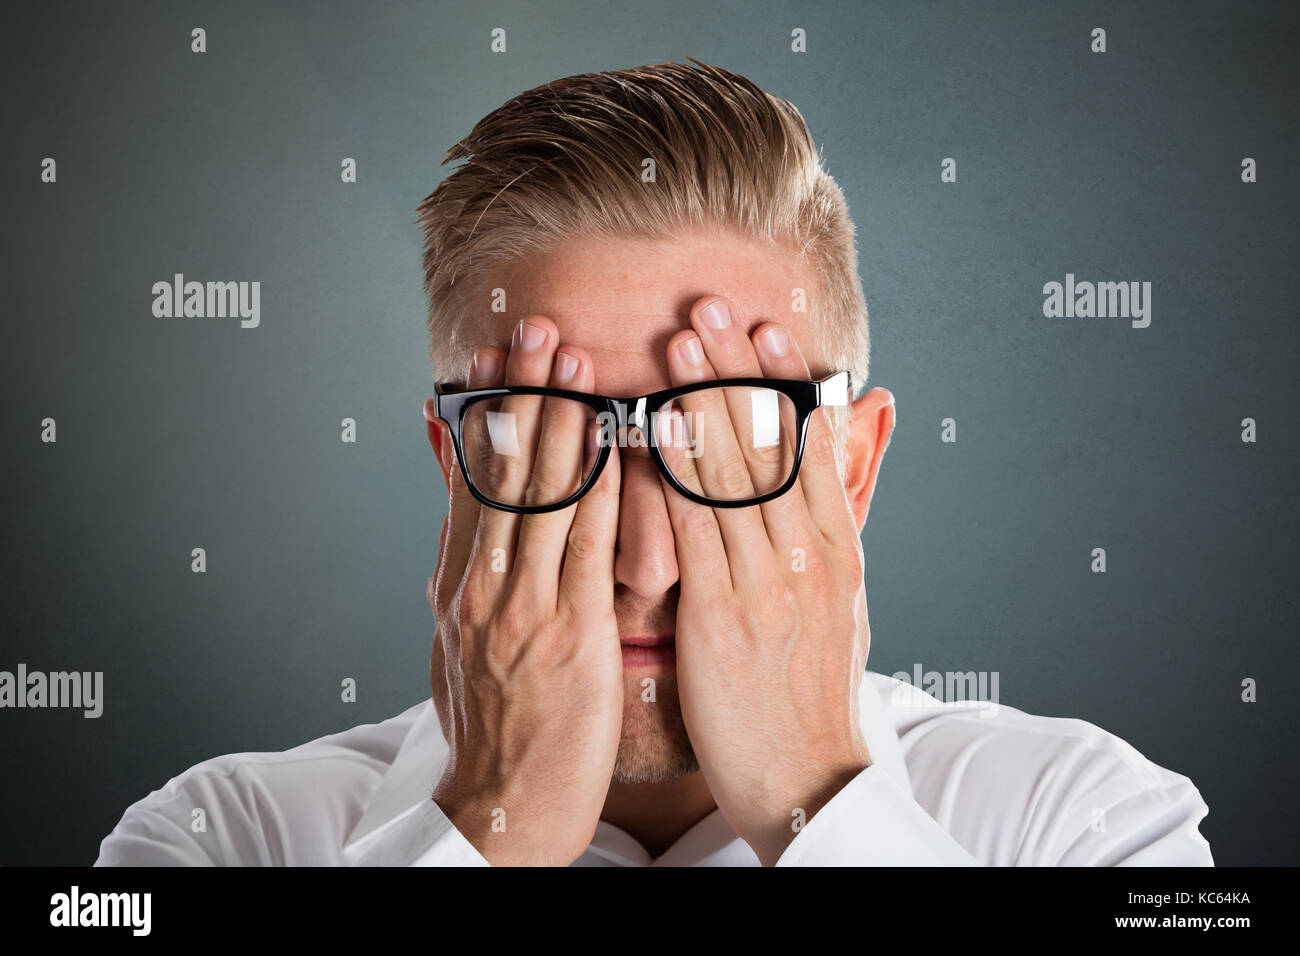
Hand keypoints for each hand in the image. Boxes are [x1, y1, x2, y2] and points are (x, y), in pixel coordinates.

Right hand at [426, 316, 623, 865]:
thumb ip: (467, 580)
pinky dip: (602, 490)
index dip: (486, 414)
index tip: (495, 358)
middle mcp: (481, 586)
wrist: (499, 810)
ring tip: (575, 361)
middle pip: (502, 473)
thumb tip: (465, 528)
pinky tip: (619, 445)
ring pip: (541, 496)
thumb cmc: (493, 730)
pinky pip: (587, 549)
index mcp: (457, 585)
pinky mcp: (569, 637)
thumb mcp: (459, 646)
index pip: (471, 480)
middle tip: (538, 329)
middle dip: (523, 395)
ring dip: (563, 423)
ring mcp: (522, 609)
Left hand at [659, 295, 874, 865]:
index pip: (810, 447)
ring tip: (682, 336)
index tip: (766, 328)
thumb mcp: (843, 608)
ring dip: (705, 395)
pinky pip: (697, 525)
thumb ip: (829, 538)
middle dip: (739, 367)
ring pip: (736, 468)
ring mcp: (768, 579)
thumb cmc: (813, 694)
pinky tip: (656, 421)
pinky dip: (677, 466)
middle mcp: (808, 552)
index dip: (786, 382)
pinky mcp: (724, 612)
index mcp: (837, 549)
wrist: (812, 779)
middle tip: (712, 304)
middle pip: (773, 441)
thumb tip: (832, 484)